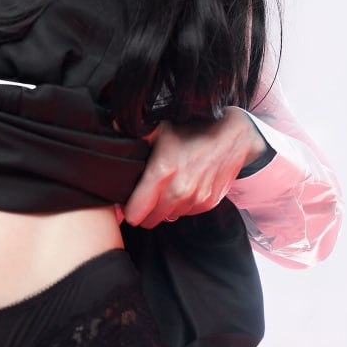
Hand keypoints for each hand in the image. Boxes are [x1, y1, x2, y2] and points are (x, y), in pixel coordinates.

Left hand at [120, 107, 267, 228]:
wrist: (234, 134)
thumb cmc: (192, 129)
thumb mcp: (161, 128)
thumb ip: (136, 134)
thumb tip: (113, 125)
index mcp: (161, 172)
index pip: (134, 212)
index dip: (127, 209)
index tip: (127, 201)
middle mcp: (178, 190)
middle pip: (150, 220)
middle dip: (144, 211)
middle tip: (143, 197)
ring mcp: (195, 199)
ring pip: (168, 218)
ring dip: (164, 209)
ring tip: (164, 190)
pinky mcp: (208, 203)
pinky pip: (186, 213)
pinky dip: (181, 206)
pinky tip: (182, 188)